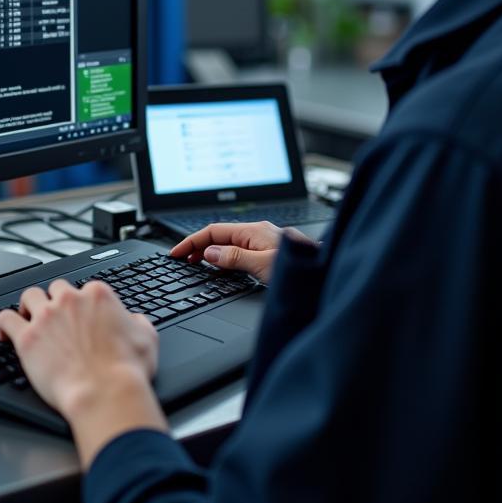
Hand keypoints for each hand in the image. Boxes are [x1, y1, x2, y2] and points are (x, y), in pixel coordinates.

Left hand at [0, 279, 158, 417]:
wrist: (106, 392)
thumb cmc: (127, 370)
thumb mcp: (147, 338)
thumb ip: (137, 322)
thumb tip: (133, 320)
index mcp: (98, 295)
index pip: (85, 289)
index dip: (83, 304)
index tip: (82, 316)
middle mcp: (70, 300)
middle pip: (56, 289)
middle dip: (56, 301)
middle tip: (56, 318)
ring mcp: (46, 317)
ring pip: (29, 296)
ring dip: (29, 306)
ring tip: (28, 317)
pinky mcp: (27, 338)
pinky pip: (5, 319)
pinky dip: (3, 324)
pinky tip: (4, 333)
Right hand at [170, 221, 312, 284]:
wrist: (325, 271)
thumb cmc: (301, 268)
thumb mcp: (263, 265)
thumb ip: (235, 258)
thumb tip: (210, 253)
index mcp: (253, 231)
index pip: (213, 231)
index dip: (191, 241)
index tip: (176, 253)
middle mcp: (258, 233)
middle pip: (219, 236)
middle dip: (198, 245)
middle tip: (182, 260)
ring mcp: (263, 242)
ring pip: (229, 243)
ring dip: (210, 252)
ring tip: (195, 264)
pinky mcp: (268, 253)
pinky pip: (239, 251)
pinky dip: (224, 257)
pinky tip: (222, 268)